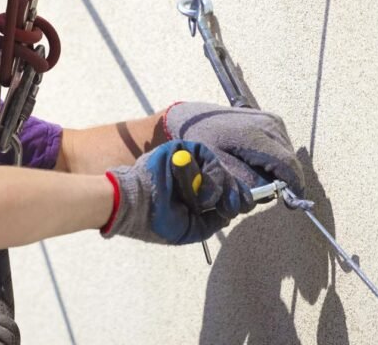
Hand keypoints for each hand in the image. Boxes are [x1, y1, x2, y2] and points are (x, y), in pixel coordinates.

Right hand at [102, 140, 239, 244]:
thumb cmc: (156, 221)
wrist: (134, 205)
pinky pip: (206, 155)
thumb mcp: (190, 229)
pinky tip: (197, 187)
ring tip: (201, 201)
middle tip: (226, 207)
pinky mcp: (181, 149)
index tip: (243, 207)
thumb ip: (212, 221)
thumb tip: (229, 213)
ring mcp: (188, 162)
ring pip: (219, 169)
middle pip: (226, 179)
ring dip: (215, 188)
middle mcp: (193, 177)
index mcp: (194, 194)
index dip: (236, 198)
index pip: (223, 191)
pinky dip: (206, 173)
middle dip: (231, 195)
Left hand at [164, 102, 304, 202]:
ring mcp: (273, 122)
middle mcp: (271, 125)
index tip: (289, 204)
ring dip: (273, 172)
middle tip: (253, 189)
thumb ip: (241, 180)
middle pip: (288, 164)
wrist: (193, 116)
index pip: (288, 165)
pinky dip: (270, 161)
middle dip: (276, 182)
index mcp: (257, 134)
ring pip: (286, 158)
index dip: (293, 187)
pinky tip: (251, 162)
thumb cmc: (199, 139)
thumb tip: (266, 194)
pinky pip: (280, 149)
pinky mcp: (272, 122)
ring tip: (248, 173)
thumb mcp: (215, 164)